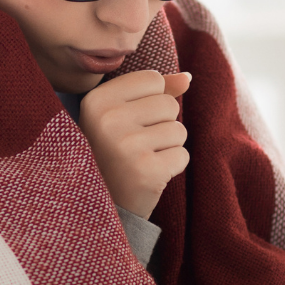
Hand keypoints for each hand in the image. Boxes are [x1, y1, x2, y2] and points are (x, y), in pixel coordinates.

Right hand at [79, 70, 191, 218]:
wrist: (97, 206)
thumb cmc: (111, 154)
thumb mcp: (119, 116)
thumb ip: (152, 92)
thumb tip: (188, 77)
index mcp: (96, 100)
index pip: (153, 79)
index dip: (149, 102)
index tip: (127, 124)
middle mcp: (107, 120)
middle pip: (169, 104)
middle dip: (161, 125)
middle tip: (134, 147)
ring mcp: (126, 147)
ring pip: (179, 130)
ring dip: (167, 147)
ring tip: (140, 160)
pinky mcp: (146, 171)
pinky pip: (182, 155)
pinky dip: (172, 167)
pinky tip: (148, 175)